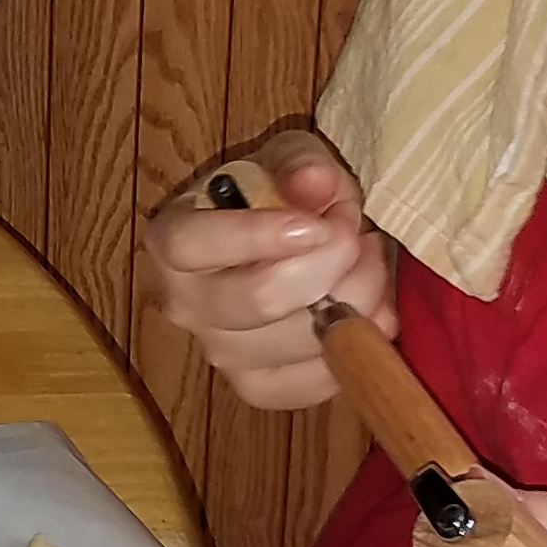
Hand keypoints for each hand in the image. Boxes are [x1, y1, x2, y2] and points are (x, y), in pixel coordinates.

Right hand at [138, 127, 392, 411]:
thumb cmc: (278, 195)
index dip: (255, 236)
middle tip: (359, 234)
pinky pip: (316, 381)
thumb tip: (315, 183)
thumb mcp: (288, 158)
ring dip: (357, 297)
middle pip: (259, 298)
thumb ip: (299, 163)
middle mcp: (186, 304)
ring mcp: (221, 353)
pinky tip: (372, 311)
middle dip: (330, 263)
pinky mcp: (260, 387)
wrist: (284, 240)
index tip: (314, 225)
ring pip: (300, 339)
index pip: (193, 245)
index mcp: (173, 241)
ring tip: (370, 262)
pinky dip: (357, 346)